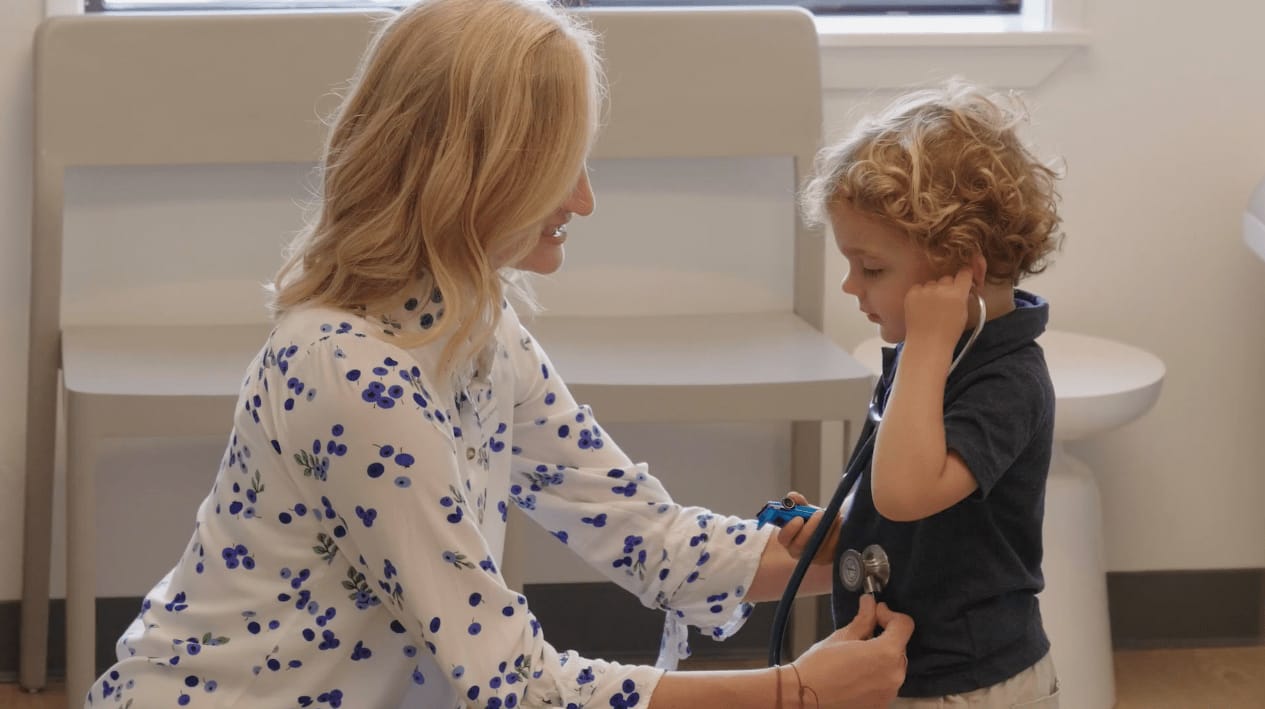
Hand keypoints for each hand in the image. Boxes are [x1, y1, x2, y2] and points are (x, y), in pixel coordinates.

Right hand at [775, 491, 839, 565]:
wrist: (822, 531)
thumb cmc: (808, 521)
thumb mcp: (801, 511)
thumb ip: (796, 503)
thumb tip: (793, 497)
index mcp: (787, 540)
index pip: (784, 538)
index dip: (790, 529)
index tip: (799, 518)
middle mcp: (798, 551)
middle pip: (801, 544)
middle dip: (811, 527)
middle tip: (820, 513)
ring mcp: (813, 557)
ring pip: (820, 546)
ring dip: (828, 528)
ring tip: (834, 514)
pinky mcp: (828, 557)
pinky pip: (833, 547)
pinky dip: (837, 532)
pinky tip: (839, 520)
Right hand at [792, 595, 912, 708]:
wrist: (804, 697)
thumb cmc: (818, 668)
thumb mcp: (842, 637)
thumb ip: (863, 619)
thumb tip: (870, 604)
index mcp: (886, 653)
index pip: (904, 625)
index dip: (890, 615)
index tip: (877, 613)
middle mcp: (894, 675)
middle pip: (900, 646)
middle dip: (885, 635)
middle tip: (863, 631)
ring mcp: (889, 692)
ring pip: (893, 665)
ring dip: (881, 655)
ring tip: (857, 654)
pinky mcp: (882, 703)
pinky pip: (886, 682)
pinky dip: (877, 674)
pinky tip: (856, 671)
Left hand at [903, 268, 973, 352]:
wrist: (927, 344)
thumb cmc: (948, 333)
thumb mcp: (963, 314)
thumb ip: (963, 297)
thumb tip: (964, 286)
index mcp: (957, 294)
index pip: (965, 273)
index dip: (965, 276)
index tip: (964, 278)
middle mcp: (941, 289)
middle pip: (947, 279)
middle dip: (948, 287)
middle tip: (946, 301)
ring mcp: (924, 291)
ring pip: (932, 283)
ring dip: (933, 291)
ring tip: (932, 308)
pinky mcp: (911, 294)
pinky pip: (918, 288)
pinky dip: (920, 294)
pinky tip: (922, 308)